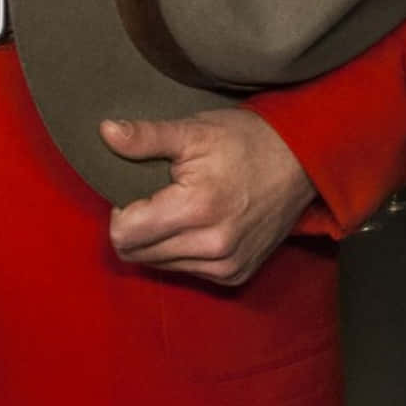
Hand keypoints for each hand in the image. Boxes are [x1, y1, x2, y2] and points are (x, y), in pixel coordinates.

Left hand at [102, 108, 315, 286]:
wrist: (301, 161)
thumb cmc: (245, 141)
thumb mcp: (193, 130)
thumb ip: (146, 137)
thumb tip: (105, 133)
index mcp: (196, 209)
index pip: (125, 234)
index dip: (120, 209)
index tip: (136, 189)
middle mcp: (211, 246)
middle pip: (137, 253)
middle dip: (135, 226)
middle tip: (154, 195)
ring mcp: (226, 266)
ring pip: (159, 265)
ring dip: (157, 240)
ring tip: (177, 207)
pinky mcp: (236, 275)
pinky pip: (186, 271)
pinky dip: (180, 250)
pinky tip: (196, 223)